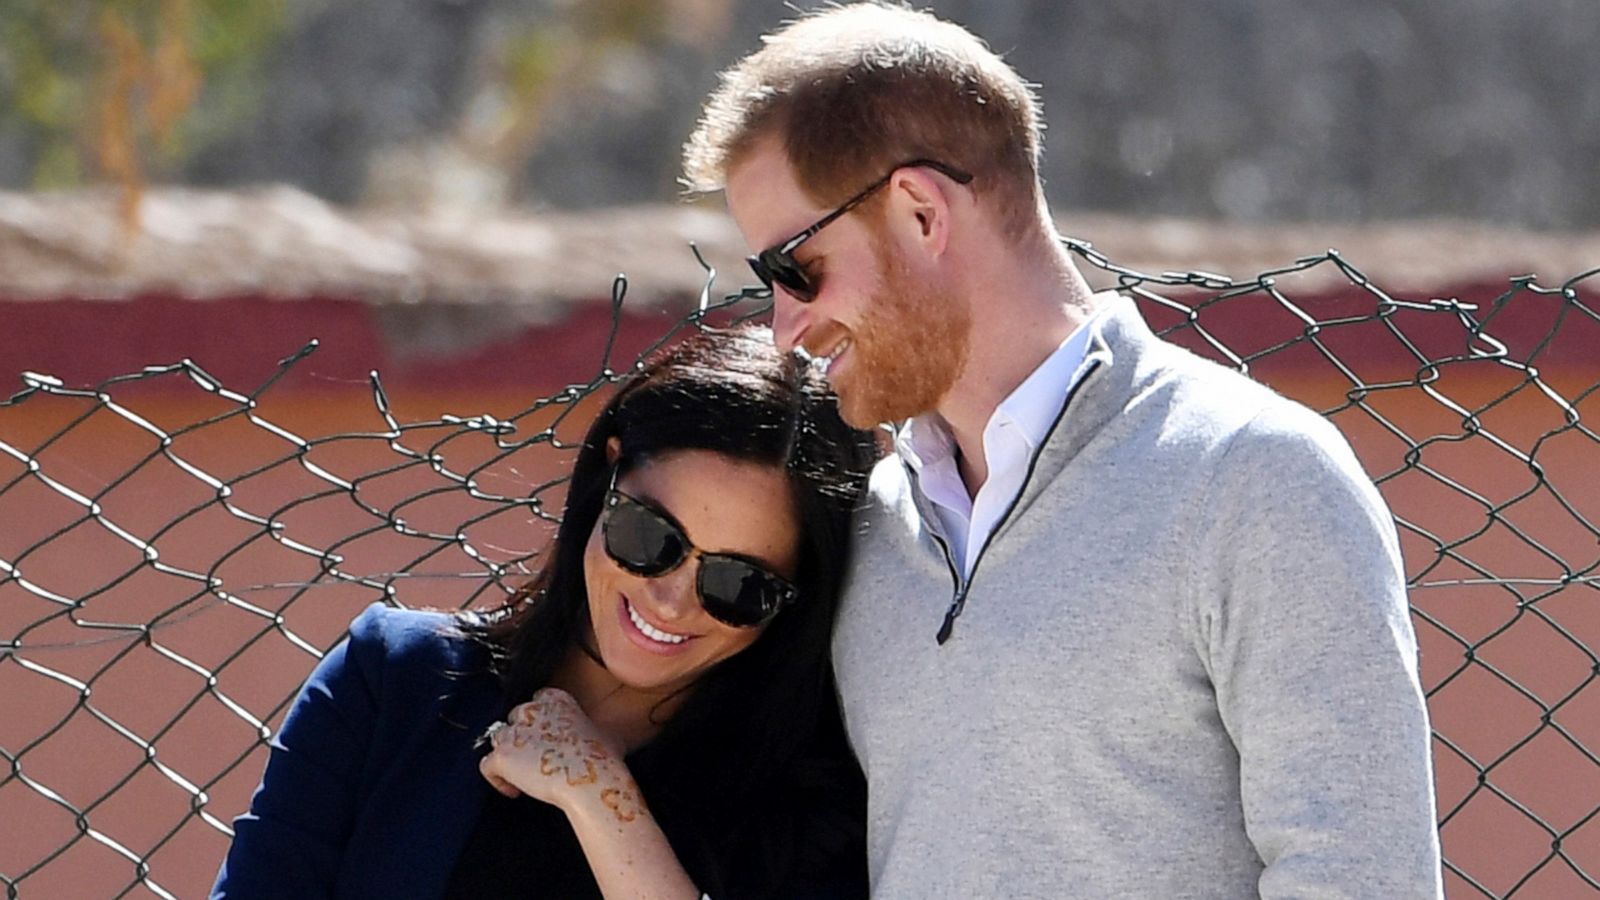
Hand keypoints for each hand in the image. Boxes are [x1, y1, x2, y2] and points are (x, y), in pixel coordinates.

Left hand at [478, 688, 644, 822]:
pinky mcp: (502, 755)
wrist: (592, 780)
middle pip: (515, 718)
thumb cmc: (604, 760)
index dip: (540, 722)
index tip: (548, 740)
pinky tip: (514, 791)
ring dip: (509, 755)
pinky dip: (497, 780)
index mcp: (556, 699)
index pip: (538, 700)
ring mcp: (515, 731)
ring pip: (499, 739)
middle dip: (522, 737)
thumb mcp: (608, 732)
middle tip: (536, 761)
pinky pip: (487, 766)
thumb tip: (606, 737)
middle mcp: (532, 709)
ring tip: (523, 776)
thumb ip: (596, 728)